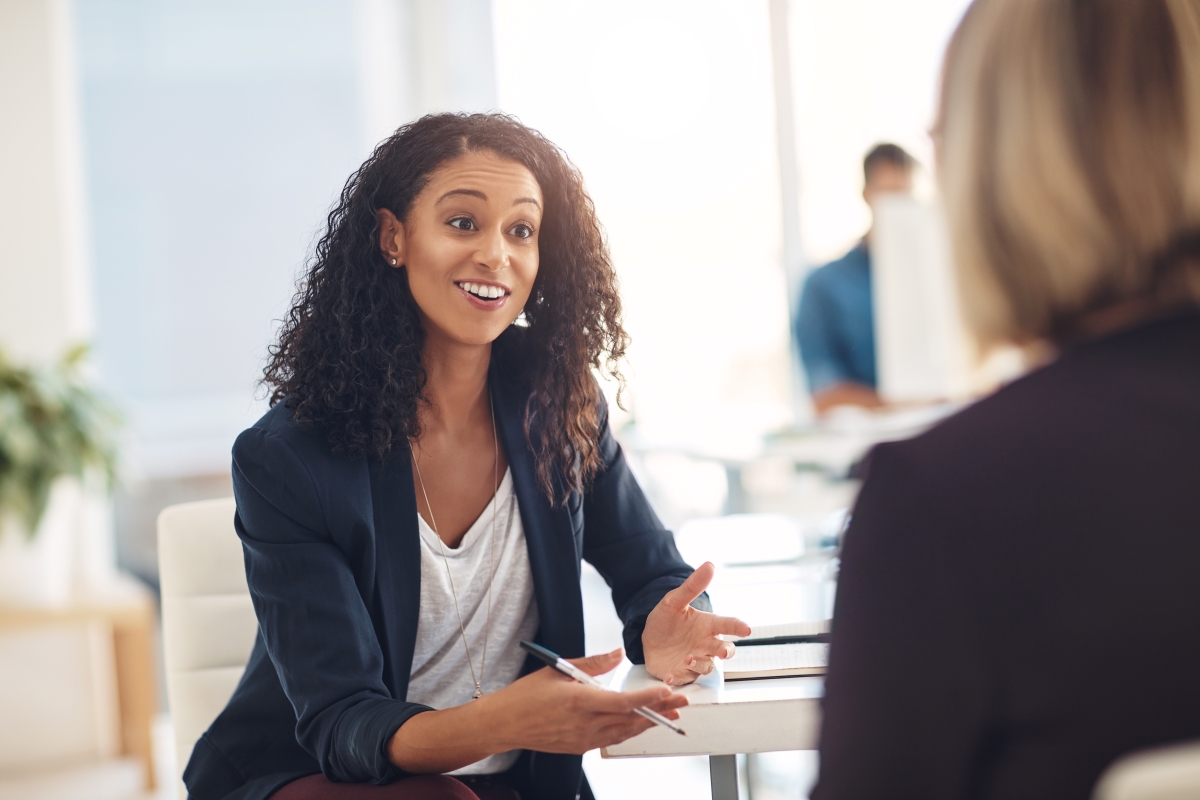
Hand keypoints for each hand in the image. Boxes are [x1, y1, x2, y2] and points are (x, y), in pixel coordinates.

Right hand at [390, 648, 687, 772]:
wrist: (503, 724)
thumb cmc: (525, 695)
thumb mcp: (558, 669)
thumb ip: (592, 663)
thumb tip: (617, 654)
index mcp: (579, 702)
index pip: (624, 701)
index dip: (650, 698)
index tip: (669, 691)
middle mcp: (584, 724)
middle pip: (632, 720)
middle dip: (660, 710)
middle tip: (682, 702)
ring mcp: (582, 739)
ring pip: (625, 732)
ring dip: (648, 722)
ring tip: (669, 713)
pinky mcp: (579, 748)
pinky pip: (611, 739)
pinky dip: (629, 730)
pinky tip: (639, 723)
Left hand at [642, 562, 750, 685]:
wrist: (648, 639)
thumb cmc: (666, 619)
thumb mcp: (674, 601)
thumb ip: (692, 586)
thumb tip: (709, 565)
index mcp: (707, 625)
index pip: (727, 625)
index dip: (738, 627)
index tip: (746, 629)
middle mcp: (706, 644)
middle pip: (724, 650)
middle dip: (725, 651)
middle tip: (722, 650)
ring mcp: (696, 660)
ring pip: (706, 666)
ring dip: (699, 663)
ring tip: (687, 658)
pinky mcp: (682, 674)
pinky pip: (685, 679)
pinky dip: (679, 678)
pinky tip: (670, 675)